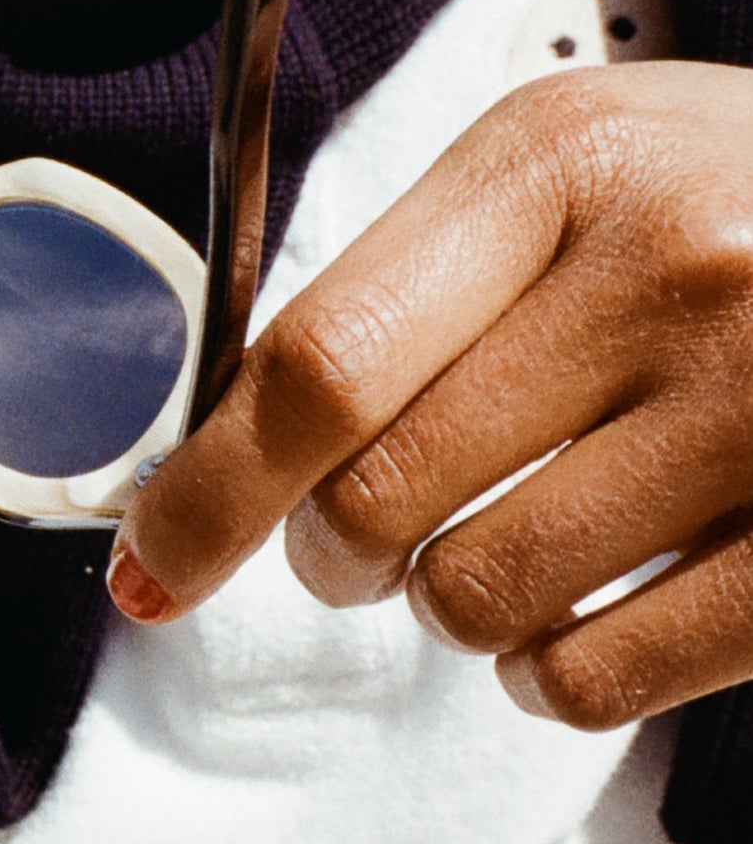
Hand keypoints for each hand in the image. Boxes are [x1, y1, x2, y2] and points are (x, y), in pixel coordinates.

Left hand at [113, 62, 752, 731]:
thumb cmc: (730, 197)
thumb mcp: (571, 168)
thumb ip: (410, 285)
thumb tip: (224, 448)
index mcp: (559, 163)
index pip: (322, 359)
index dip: (208, 487)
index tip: (149, 563)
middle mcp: (668, 271)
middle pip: (378, 500)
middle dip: (334, 553)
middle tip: (362, 540)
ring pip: (478, 601)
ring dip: (448, 611)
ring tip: (498, 553)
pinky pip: (599, 680)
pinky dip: (548, 675)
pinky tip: (580, 615)